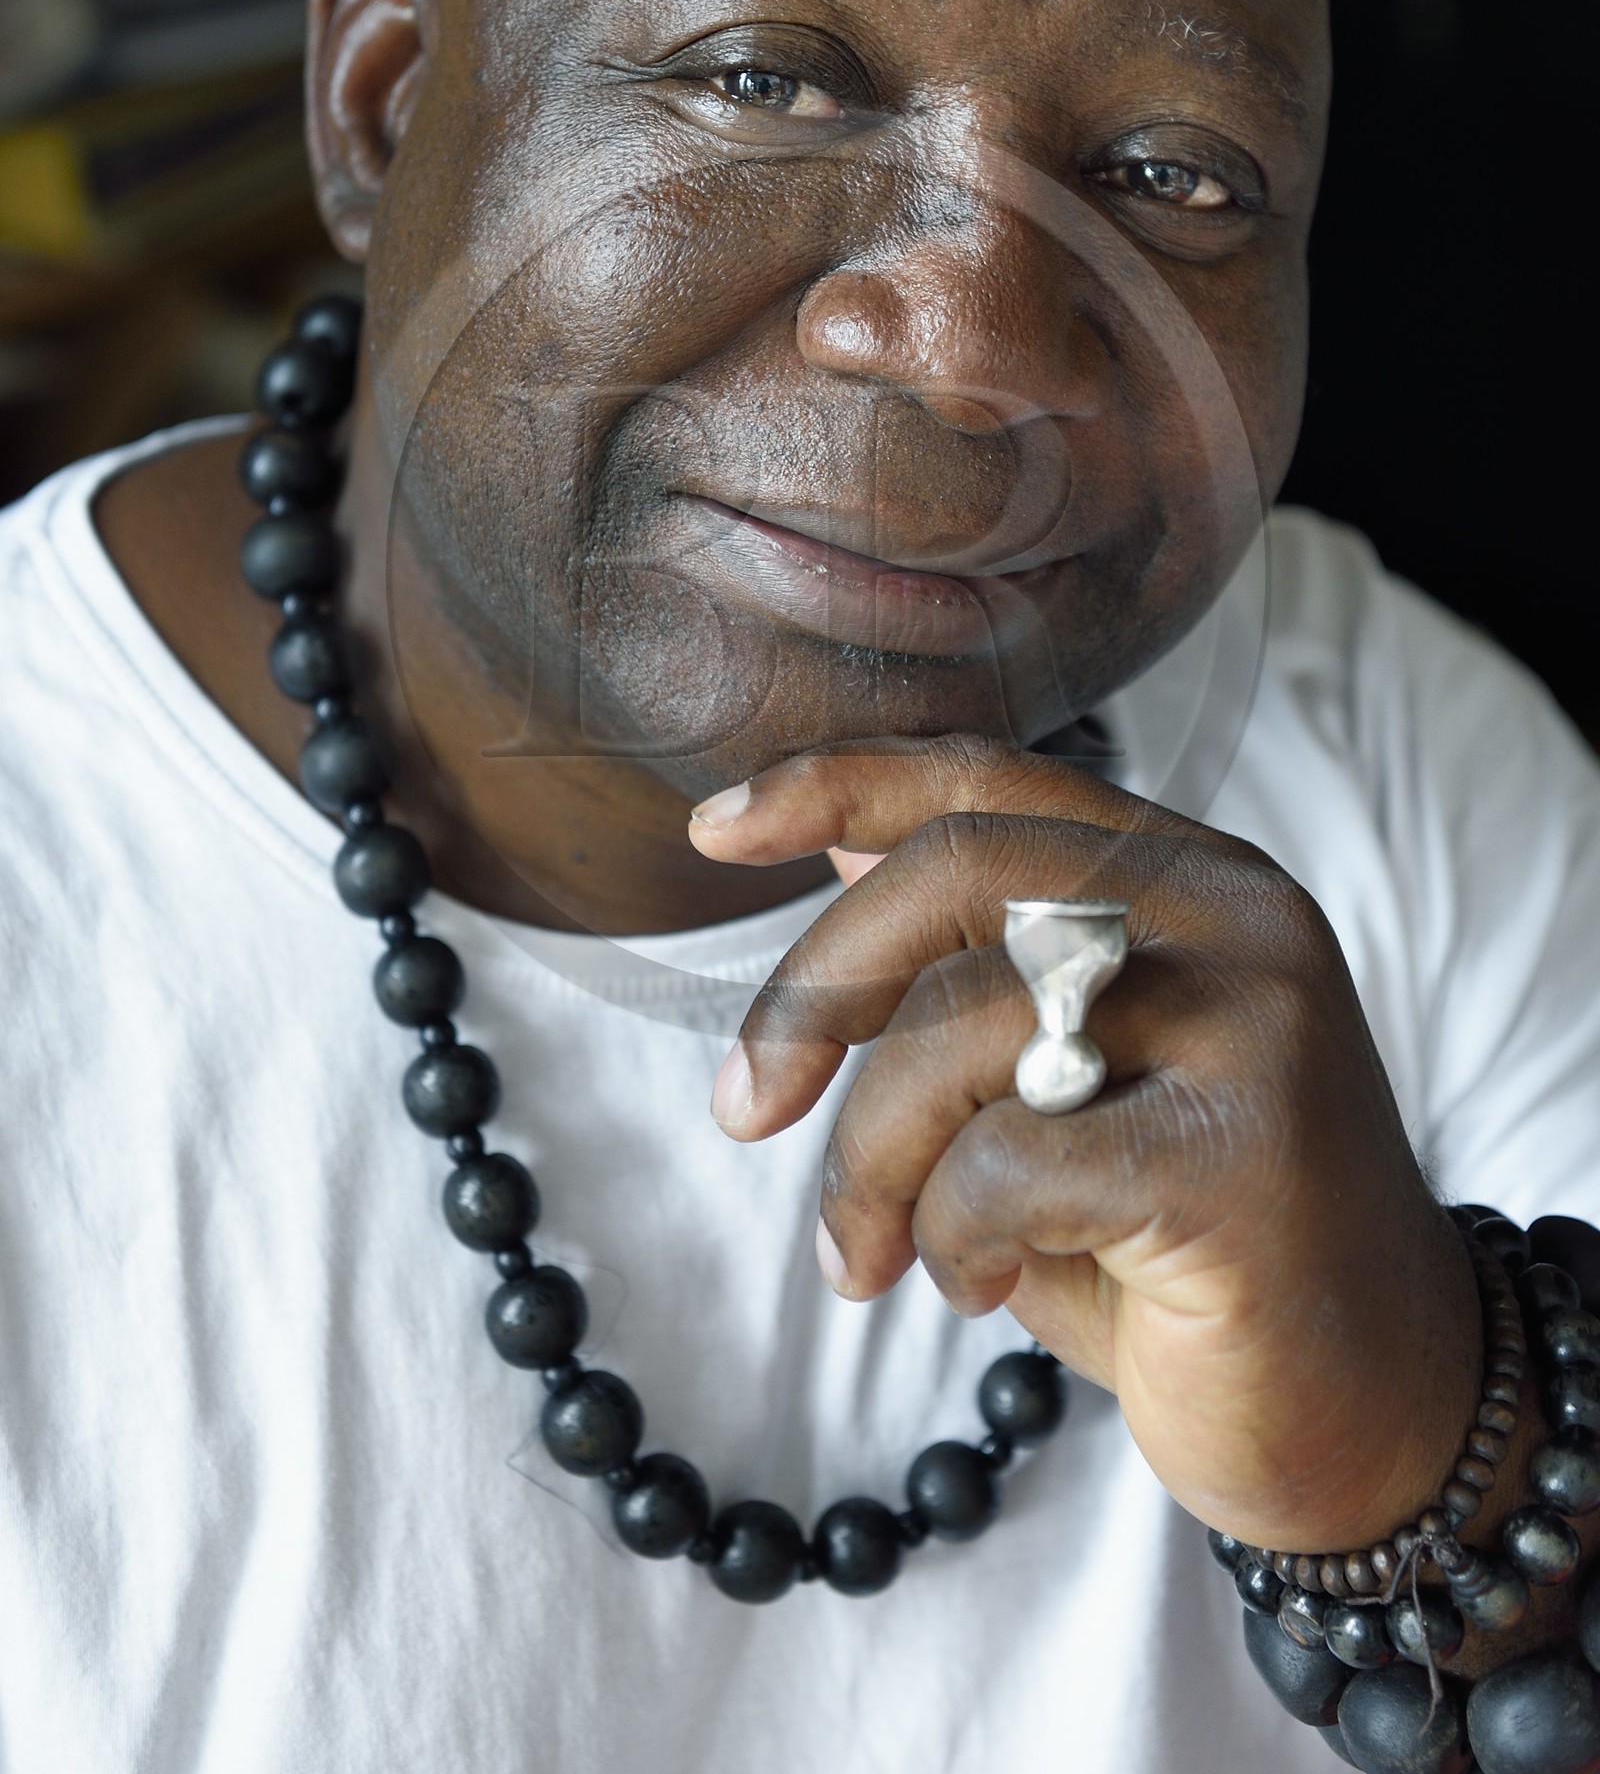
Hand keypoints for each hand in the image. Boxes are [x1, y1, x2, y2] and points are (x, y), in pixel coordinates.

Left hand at [688, 735, 1480, 1551]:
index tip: (715, 829)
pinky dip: (950, 1234)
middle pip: (957, 871)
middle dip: (815, 991)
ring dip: (871, 1155)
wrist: (1377, 1412)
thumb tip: (828, 847)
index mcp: (1190, 877)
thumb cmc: (1193, 1246)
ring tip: (869, 1255)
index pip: (992, 779)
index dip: (840, 785)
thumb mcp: (1069, 1085)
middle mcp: (1233, 917)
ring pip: (967, 1022)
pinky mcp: (1243, 1154)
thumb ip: (974, 967)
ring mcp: (1253, 1024)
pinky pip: (1010, 1161)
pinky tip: (982, 1288)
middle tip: (743, 1110)